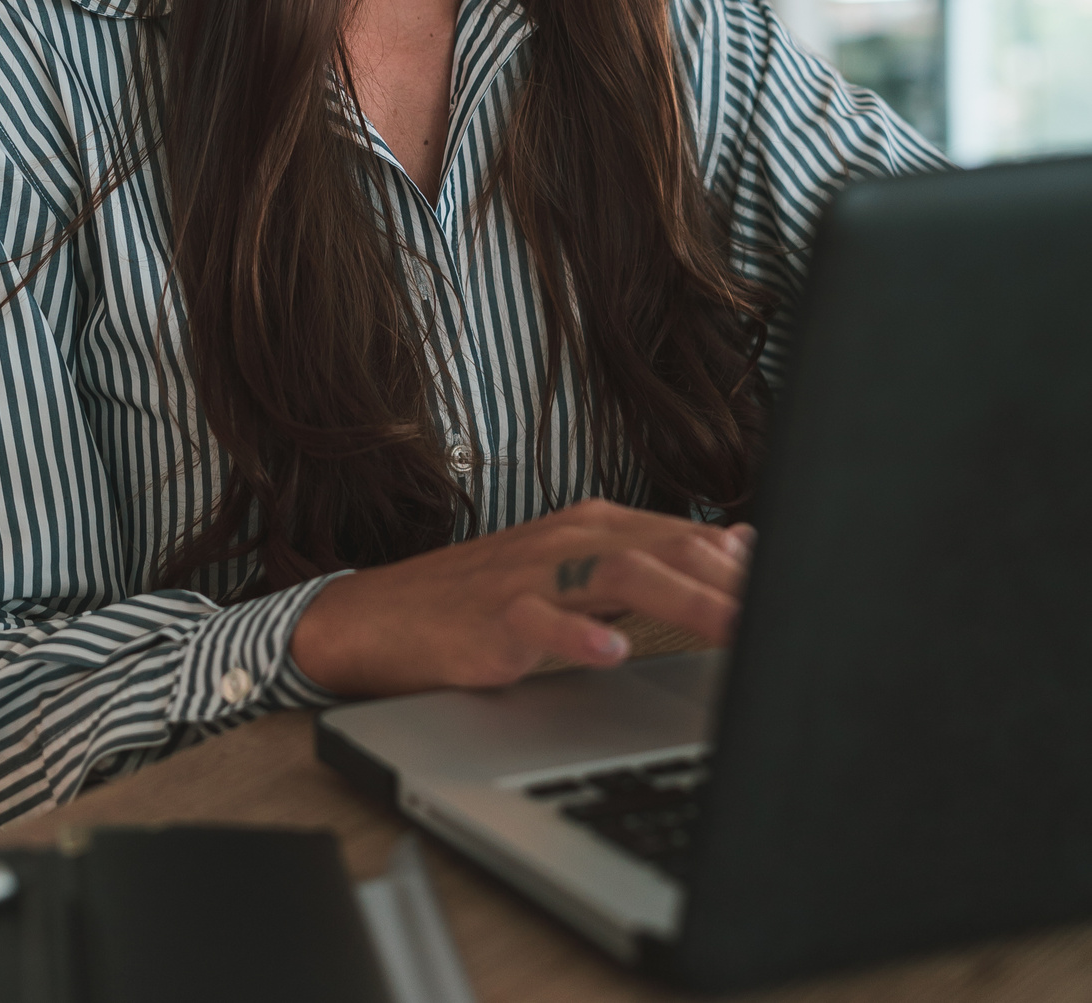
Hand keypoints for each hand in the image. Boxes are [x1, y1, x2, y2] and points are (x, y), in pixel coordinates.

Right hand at [290, 498, 753, 696]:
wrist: (380, 618)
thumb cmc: (483, 601)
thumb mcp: (575, 573)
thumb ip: (654, 559)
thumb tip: (738, 543)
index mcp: (593, 527)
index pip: (685, 539)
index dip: (745, 567)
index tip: (800, 591)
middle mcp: (567, 540)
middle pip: (664, 549)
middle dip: (730, 580)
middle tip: (786, 611)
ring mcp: (528, 577)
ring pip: (616, 572)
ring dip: (680, 598)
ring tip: (732, 625)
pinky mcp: (489, 620)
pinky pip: (538, 623)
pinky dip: (577, 636)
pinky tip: (611, 651)